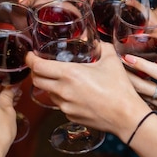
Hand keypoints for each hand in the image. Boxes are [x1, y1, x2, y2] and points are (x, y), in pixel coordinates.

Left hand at [26, 43, 151, 137]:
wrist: (126, 116)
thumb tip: (94, 39)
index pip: (38, 66)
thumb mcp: (111, 60)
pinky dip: (62, 97)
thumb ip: (101, 46)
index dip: (30, 59)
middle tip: (41, 65)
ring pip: (48, 93)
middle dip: (35, 71)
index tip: (30, 54)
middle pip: (36, 80)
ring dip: (49, 84)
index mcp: (70, 74)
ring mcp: (65, 106)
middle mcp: (63, 91)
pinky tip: (74, 93)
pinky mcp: (70, 116)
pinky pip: (59, 104)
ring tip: (61, 79)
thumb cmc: (120, 89)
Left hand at [123, 19, 156, 131]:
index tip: (126, 57)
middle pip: (144, 88)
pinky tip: (124, 86)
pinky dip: (134, 95)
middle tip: (113, 64)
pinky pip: (144, 104)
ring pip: (141, 97)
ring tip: (114, 73)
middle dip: (127, 77)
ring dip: (127, 86)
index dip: (142, 65)